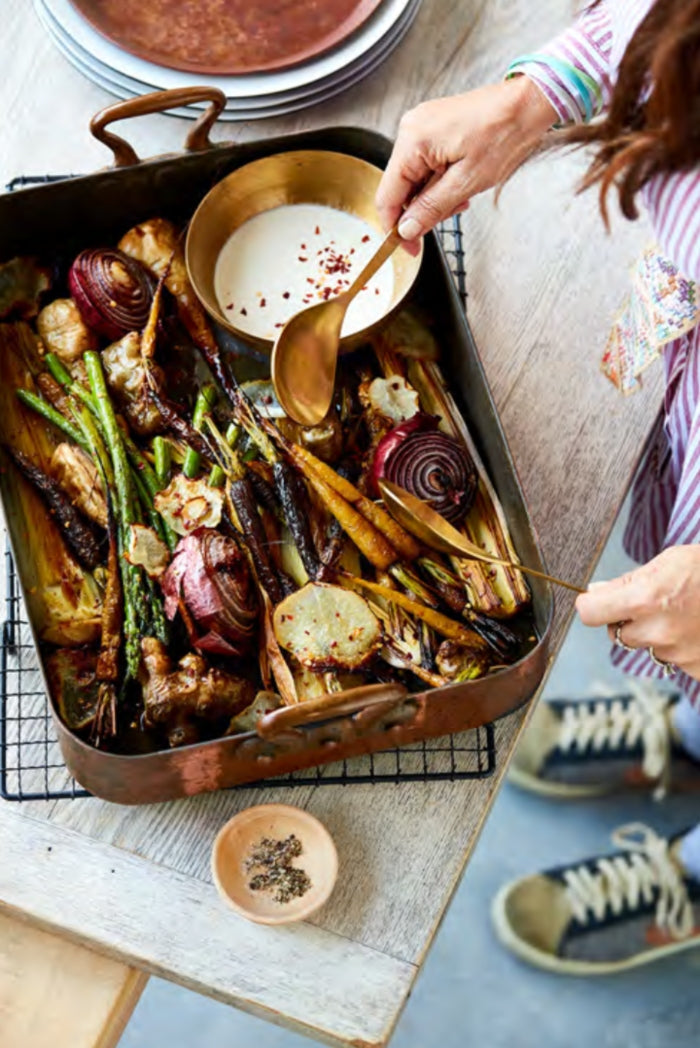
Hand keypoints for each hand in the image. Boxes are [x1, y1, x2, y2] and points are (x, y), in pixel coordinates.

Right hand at [375, 78, 556, 247]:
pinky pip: (425, 163)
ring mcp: (421, 125)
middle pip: (400, 187)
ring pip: (414, 177)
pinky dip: (440, 179)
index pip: (387, 196)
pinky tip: (460, 180)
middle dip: (422, 208)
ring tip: (463, 194)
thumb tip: (406, 230)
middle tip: (450, 214)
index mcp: (413, 141)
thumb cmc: (504, 134)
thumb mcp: (466, 183)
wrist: (528, 103)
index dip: (395, 227)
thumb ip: (430, 209)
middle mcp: (411, 129)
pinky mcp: (433, 126)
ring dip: (434, 195)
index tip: (408, 247)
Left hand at [575, 545, 699, 679]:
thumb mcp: (670, 561)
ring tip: (686, 613)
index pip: (590, 613)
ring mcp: (677, 654)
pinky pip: (673, 660)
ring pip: (648, 647)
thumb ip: (629, 581)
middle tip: (656, 602)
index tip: (596, 602)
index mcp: (644, 598)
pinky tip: (698, 628)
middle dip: (629, 620)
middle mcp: (657, 631)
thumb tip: (596, 592)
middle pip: (618, 633)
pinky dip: (681, 647)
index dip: (592, 605)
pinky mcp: (695, 669)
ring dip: (657, 634)